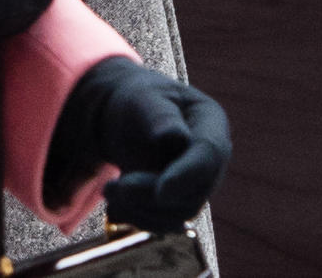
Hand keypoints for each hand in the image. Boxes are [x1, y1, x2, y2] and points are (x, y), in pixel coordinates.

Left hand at [44, 57, 230, 231]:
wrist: (126, 116)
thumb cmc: (138, 99)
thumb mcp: (144, 97)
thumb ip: (159, 116)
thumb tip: (177, 137)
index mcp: (212, 122)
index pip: (208, 154)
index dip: (186, 176)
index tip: (161, 191)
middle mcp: (212, 158)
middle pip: (192, 191)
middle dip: (149, 193)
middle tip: (111, 187)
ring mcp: (199, 184)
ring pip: (177, 213)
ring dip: (139, 208)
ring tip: (109, 190)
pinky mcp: (181, 204)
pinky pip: (165, 223)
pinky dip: (138, 217)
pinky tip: (117, 204)